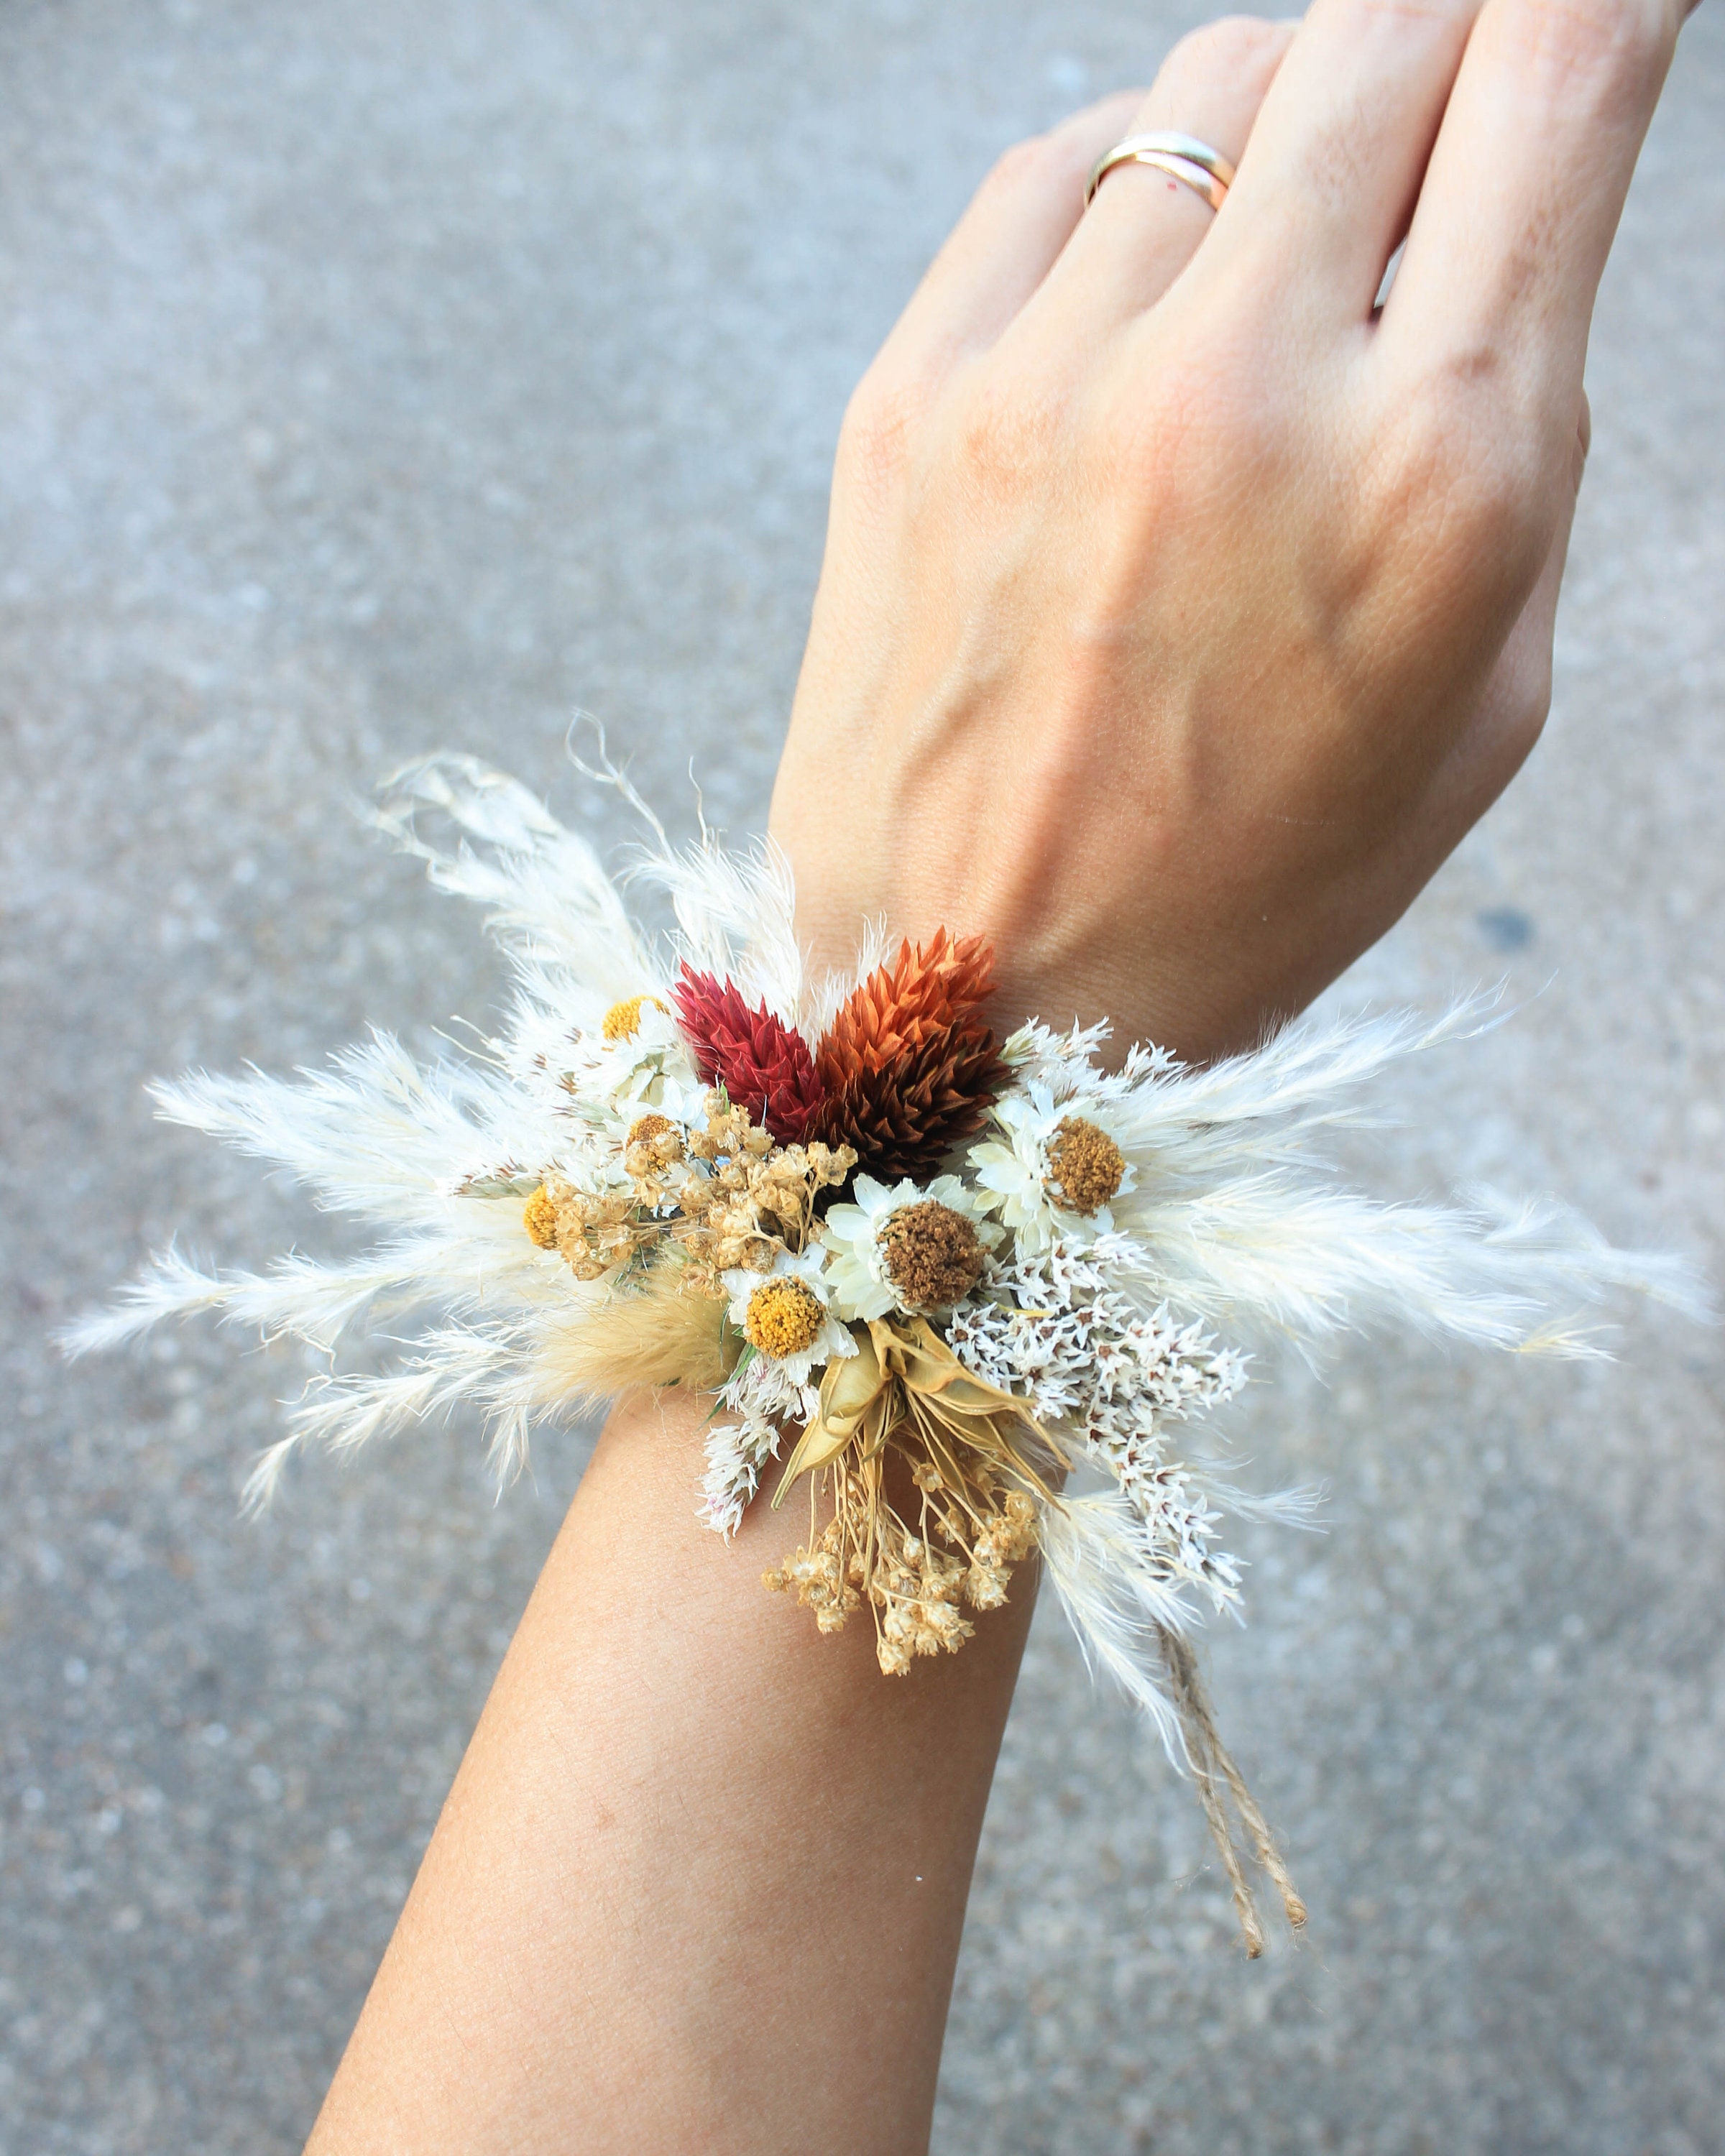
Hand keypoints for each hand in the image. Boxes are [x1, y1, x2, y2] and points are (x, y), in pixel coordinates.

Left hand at [770, 0, 1685, 1060]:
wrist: (968, 1006)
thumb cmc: (1251, 881)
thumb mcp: (1478, 699)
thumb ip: (1514, 434)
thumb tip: (1497, 203)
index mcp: (1435, 482)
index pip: (1561, 71)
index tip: (1587, 17)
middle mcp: (1241, 393)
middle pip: (1392, 29)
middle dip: (1451, 50)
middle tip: (1447, 132)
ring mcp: (1053, 380)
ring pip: (1221, 83)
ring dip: (1291, 137)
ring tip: (1287, 273)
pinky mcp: (913, 394)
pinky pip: (1060, 167)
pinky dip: (1137, 188)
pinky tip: (1152, 292)